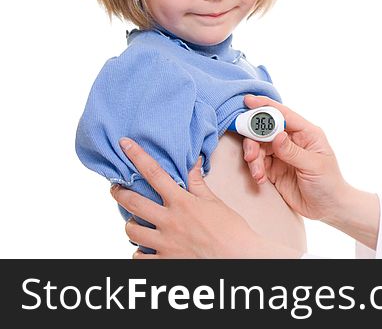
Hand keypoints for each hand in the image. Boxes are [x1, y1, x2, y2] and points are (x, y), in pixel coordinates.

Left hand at [111, 137, 300, 258]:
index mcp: (182, 202)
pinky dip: (138, 252)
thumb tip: (194, 162)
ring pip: (131, 230)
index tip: (124, 145)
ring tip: (135, 222)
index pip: (154, 173)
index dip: (137, 156)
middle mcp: (169, 221)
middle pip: (132, 201)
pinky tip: (144, 248)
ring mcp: (164, 243)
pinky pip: (139, 257)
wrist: (239, 257)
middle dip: (119, 192)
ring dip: (130, 224)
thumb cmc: (230, 230)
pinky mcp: (164, 261)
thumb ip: (197, 183)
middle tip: (116, 188)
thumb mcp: (214, 202)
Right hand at [241, 95, 378, 246]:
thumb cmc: (329, 183)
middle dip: (254, 139)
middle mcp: (292, 140)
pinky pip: (257, 163)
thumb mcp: (314, 166)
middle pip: (266, 130)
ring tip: (257, 173)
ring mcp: (281, 154)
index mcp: (306, 133)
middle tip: (250, 153)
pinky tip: (260, 179)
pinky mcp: (273, 169)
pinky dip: (255, 169)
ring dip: (253, 158)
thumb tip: (276, 135)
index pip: (284, 115)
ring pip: (258, 146)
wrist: (328, 208)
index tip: (248, 101)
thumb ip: (293, 151)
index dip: (266, 107)